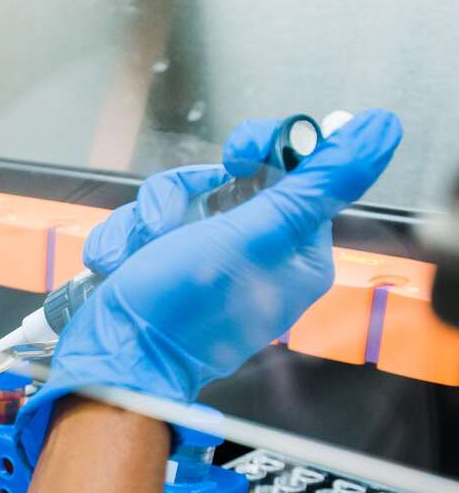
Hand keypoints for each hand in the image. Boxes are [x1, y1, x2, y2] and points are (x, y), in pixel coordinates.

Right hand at [16, 108, 402, 462]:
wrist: (113, 362)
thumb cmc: (182, 310)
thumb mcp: (251, 238)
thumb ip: (313, 185)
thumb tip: (380, 130)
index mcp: (292, 256)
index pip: (296, 179)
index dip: (265, 155)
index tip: (237, 156)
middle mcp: (249, 257)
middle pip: (228, 181)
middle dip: (185, 192)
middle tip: (171, 215)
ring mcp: (199, 262)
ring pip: (176, 199)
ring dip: (146, 219)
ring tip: (139, 252)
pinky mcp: (158, 267)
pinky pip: (143, 226)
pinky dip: (124, 241)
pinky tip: (118, 265)